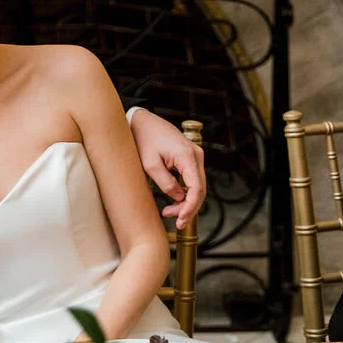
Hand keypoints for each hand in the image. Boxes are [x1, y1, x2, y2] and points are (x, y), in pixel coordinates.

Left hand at [129, 109, 206, 227]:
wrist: (142, 121)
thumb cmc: (143, 140)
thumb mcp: (149, 164)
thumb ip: (165, 182)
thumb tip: (178, 197)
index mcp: (187, 156)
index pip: (197, 188)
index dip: (190, 207)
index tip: (181, 220)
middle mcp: (196, 155)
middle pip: (200, 189)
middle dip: (188, 208)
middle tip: (175, 221)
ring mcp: (195, 155)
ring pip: (197, 185)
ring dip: (186, 201)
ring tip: (168, 212)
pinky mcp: (190, 157)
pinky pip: (192, 179)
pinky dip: (185, 192)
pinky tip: (174, 201)